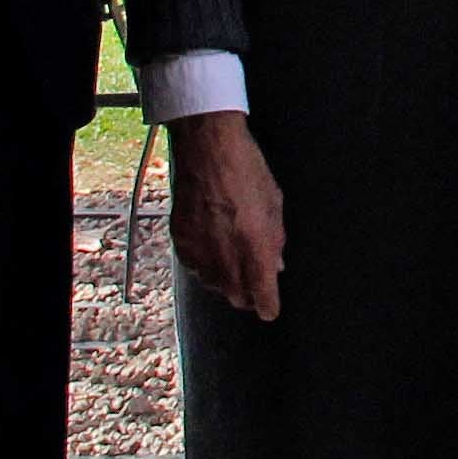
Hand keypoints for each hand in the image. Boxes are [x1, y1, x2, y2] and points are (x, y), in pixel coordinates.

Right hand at [168, 111, 286, 319]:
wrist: (207, 149)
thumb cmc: (247, 171)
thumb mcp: (275, 204)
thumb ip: (275, 241)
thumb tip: (276, 265)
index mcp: (255, 247)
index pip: (263, 297)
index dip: (269, 305)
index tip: (271, 308)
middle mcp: (226, 256)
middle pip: (237, 298)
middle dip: (249, 296)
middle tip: (257, 284)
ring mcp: (200, 250)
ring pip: (214, 286)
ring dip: (227, 281)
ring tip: (235, 261)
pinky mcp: (181, 242)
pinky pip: (194, 268)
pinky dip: (205, 266)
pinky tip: (214, 250)